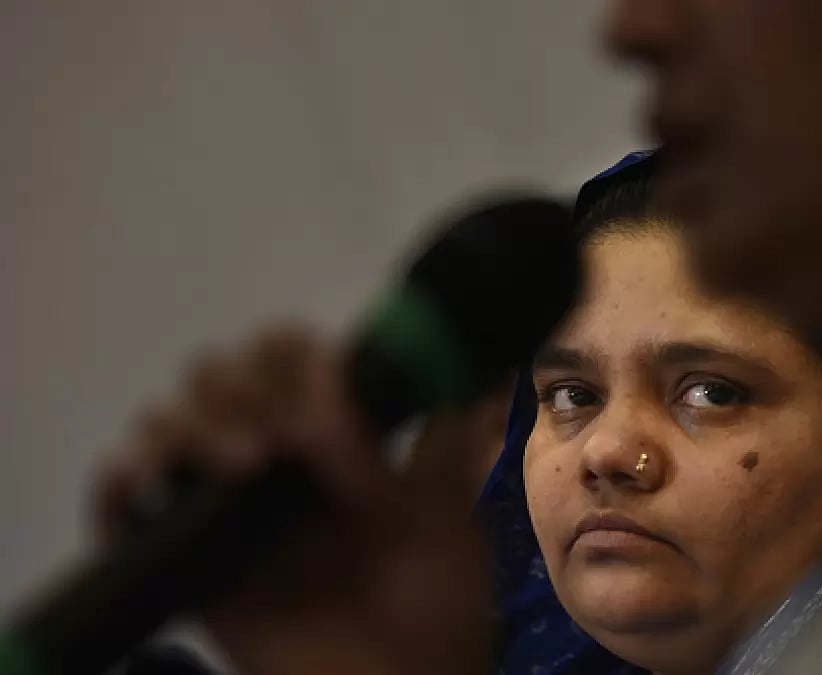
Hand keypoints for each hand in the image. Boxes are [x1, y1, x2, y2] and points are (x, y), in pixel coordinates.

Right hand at [93, 324, 496, 674]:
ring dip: (189, 425)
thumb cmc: (436, 605)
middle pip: (220, 379)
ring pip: (167, 427)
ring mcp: (227, 512)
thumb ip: (398, 450)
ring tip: (243, 467)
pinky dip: (115, 485)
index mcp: (338, 439)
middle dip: (239, 388)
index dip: (292, 354)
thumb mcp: (441, 519)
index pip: (291, 359)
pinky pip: (124, 516)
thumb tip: (338, 380)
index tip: (321, 384)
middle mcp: (276, 462)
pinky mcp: (186, 567)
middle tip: (277, 441)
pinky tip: (142, 482)